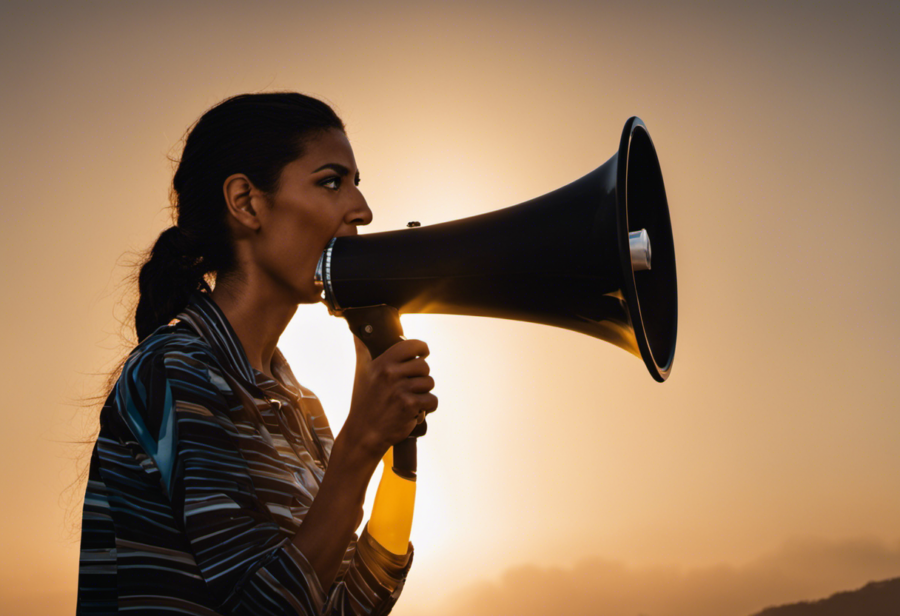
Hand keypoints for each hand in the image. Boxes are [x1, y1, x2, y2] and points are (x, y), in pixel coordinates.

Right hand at [343, 335, 437, 463]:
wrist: (364, 434)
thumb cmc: (364, 402)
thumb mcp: (361, 373)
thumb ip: (362, 350)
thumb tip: (358, 332)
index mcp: (382, 363)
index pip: (412, 345)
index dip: (422, 348)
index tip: (423, 354)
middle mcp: (392, 374)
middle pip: (424, 366)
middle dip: (421, 377)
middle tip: (411, 386)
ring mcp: (401, 390)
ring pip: (429, 383)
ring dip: (424, 393)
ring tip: (409, 400)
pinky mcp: (410, 406)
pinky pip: (432, 400)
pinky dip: (427, 408)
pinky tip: (413, 411)